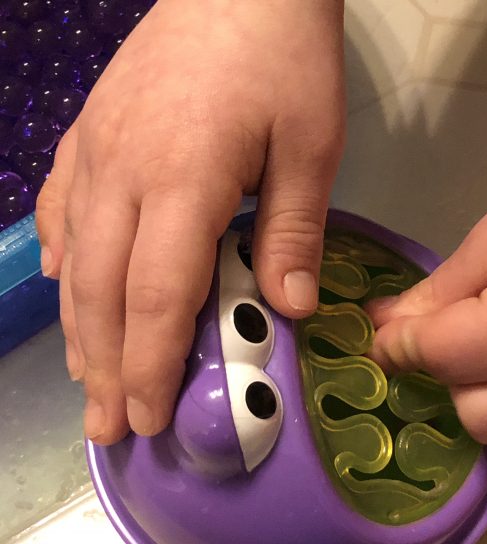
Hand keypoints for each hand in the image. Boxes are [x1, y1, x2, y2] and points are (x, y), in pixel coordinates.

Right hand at [35, 0, 344, 443]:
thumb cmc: (285, 61)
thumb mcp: (310, 145)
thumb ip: (293, 230)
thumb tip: (289, 308)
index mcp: (182, 180)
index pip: (158, 295)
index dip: (152, 364)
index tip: (150, 417)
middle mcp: (122, 172)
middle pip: (105, 291)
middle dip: (108, 366)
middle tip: (111, 425)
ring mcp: (95, 149)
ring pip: (77, 259)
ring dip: (81, 327)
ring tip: (89, 379)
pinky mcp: (89, 132)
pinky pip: (63, 210)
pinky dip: (65, 262)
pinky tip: (69, 292)